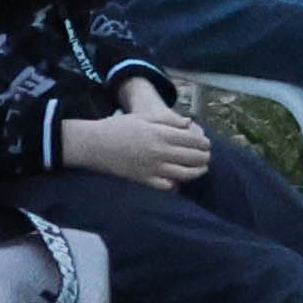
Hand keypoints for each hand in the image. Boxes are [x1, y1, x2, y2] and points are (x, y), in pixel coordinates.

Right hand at [61, 98, 214, 185]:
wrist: (94, 144)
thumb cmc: (120, 127)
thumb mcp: (145, 117)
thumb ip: (169, 120)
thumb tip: (189, 123)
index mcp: (161, 134)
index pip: (192, 140)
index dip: (203, 143)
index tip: (207, 144)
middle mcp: (160, 152)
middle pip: (192, 157)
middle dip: (204, 157)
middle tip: (207, 157)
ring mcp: (152, 168)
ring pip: (184, 174)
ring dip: (197, 172)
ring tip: (202, 169)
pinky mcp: (143, 180)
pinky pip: (166, 186)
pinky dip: (177, 184)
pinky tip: (181, 181)